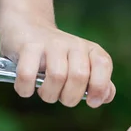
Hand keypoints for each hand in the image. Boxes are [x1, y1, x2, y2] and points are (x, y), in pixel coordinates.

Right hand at [0, 13, 115, 107]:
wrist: (28, 29)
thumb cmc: (58, 58)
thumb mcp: (82, 67)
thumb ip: (98, 83)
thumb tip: (105, 97)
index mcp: (90, 50)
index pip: (103, 65)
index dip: (99, 87)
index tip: (91, 102)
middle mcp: (73, 44)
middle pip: (78, 76)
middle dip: (70, 97)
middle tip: (62, 97)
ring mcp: (51, 43)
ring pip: (56, 77)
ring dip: (49, 95)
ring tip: (46, 92)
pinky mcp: (28, 46)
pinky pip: (28, 75)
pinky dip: (26, 89)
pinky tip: (27, 89)